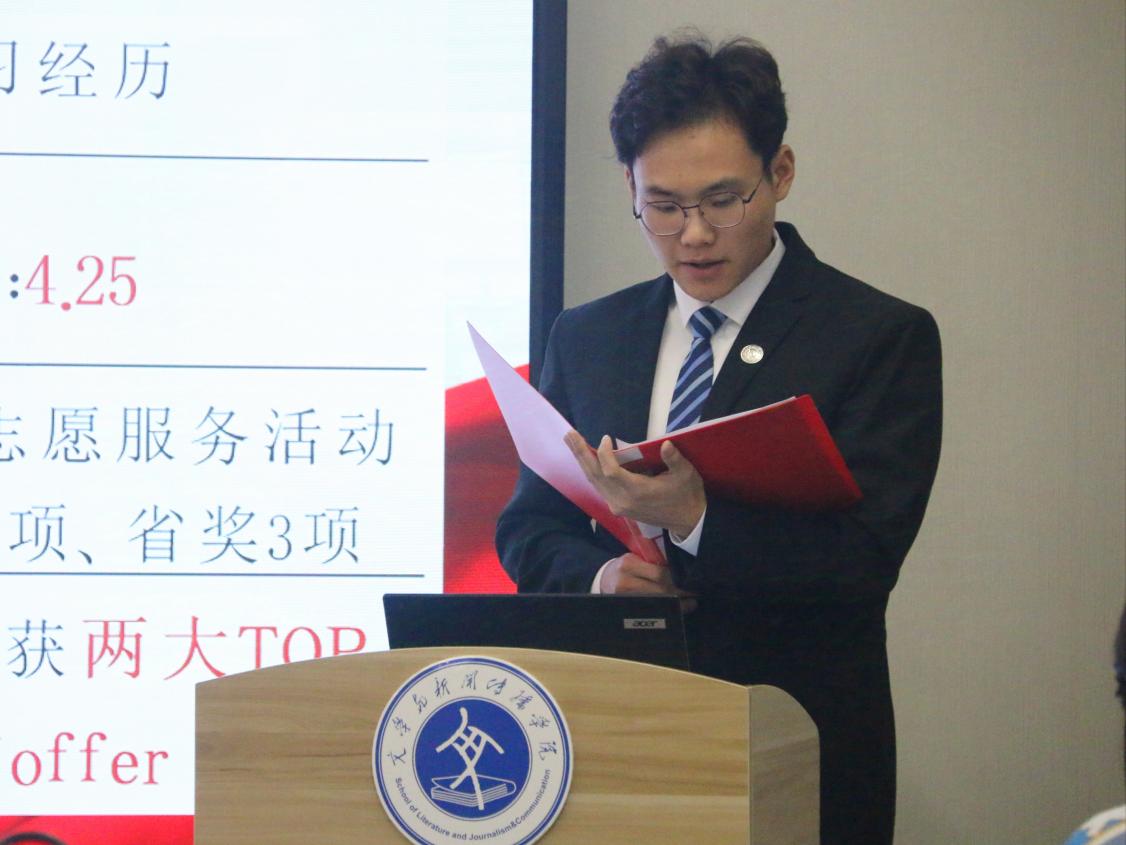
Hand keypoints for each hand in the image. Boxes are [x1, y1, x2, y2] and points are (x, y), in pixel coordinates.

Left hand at [565, 431, 705, 537]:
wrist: (686, 520)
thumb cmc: (686, 494)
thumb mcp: (686, 474)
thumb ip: (674, 459)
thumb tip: (666, 444)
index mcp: (637, 492)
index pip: (610, 471)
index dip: (604, 454)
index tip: (606, 437)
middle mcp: (622, 501)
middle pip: (595, 475)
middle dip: (581, 453)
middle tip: (569, 434)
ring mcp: (617, 506)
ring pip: (594, 481)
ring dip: (582, 460)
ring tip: (571, 441)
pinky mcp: (617, 508)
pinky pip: (599, 487)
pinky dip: (590, 470)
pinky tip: (585, 458)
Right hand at [600, 553, 696, 612]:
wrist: (604, 580)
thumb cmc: (626, 567)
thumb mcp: (636, 558)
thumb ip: (654, 562)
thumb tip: (684, 570)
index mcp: (629, 564)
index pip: (660, 574)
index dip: (679, 580)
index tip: (693, 582)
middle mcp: (625, 582)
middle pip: (660, 591)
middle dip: (681, 594)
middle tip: (696, 595)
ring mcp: (625, 599)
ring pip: (658, 603)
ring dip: (677, 605)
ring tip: (690, 604)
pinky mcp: (626, 610)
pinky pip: (652, 612)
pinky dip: (667, 611)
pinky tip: (677, 610)